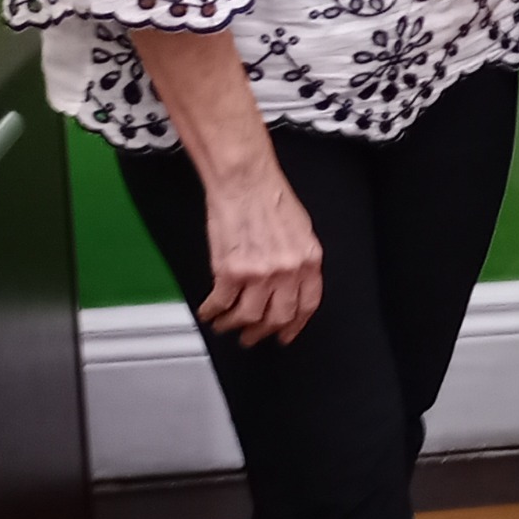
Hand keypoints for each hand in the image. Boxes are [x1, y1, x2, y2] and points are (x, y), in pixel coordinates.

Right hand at [196, 165, 323, 346]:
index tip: (286, 334)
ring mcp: (259, 273)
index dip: (295, 324)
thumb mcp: (300, 230)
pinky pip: (220, 304)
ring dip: (234, 326)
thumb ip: (298, 259)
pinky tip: (209, 312)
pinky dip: (212, 312)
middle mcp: (288, 270)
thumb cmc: (269, 197)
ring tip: (226, 325)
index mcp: (309, 259)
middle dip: (262, 332)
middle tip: (252, 337)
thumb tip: (291, 283)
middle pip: (278, 317)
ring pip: (248, 317)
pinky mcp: (230, 271)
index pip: (308, 304)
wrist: (245, 181)